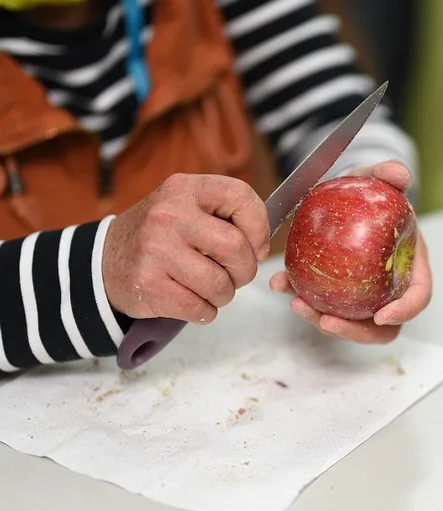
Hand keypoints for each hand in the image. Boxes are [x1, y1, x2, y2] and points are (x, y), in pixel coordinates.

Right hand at [103, 173, 269, 323]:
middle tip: (233, 274)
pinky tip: (192, 301)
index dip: (259, 227)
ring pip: (221, 284)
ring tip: (210, 288)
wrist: (103, 261)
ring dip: (224, 295)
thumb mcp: (186, 206)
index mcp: (184, 188)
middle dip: (244, 270)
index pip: (241, 196)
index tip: (255, 246)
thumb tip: (261, 247)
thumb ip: (225, 215)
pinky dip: (205, 311)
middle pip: (236, 248)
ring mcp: (156, 250)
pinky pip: (200, 308)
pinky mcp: (148, 284)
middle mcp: (169, 214)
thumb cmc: (160, 236)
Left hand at [269, 160, 433, 343]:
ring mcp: (364, 296)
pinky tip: (280, 285)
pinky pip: (322, 305)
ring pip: (351, 323)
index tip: (381, 315)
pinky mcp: (337, 294)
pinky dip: (300, 298)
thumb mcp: (375, 179)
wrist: (345, 198)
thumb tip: (399, 174)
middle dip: (356, 332)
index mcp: (411, 266)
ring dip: (323, 320)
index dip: (404, 311)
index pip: (418, 297)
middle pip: (383, 327)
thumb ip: (387, 174)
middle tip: (327, 320)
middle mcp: (390, 288)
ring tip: (297, 304)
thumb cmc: (368, 194)